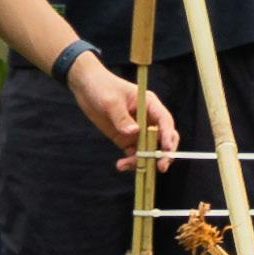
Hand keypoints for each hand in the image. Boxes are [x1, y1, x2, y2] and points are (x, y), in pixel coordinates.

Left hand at [69, 54, 181, 171]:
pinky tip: (121, 165)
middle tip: (160, 167)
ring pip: (149, 150)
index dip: (168, 135)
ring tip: (126, 164)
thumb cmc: (102, 87)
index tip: (165, 149)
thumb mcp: (111, 101)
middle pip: (163, 138)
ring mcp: (137, 130)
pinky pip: (134, 154)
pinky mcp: (126, 139)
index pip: (164, 121)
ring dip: (143, 161)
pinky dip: (131, 162)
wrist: (85, 87)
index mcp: (149, 104)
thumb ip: (122, 118)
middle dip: (164, 153)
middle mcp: (147, 118)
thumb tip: (134, 132)